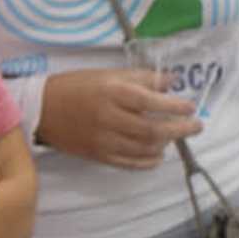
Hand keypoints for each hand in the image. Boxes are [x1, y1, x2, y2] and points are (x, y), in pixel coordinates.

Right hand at [39, 66, 199, 169]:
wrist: (42, 109)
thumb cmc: (76, 86)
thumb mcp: (108, 74)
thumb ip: (141, 78)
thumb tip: (170, 81)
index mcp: (112, 92)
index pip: (151, 101)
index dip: (175, 105)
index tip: (191, 106)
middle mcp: (110, 117)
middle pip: (153, 129)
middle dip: (180, 129)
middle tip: (196, 126)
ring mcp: (104, 139)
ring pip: (144, 148)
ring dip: (166, 143)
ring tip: (174, 136)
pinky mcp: (99, 155)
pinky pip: (130, 163)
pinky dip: (148, 161)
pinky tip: (157, 154)